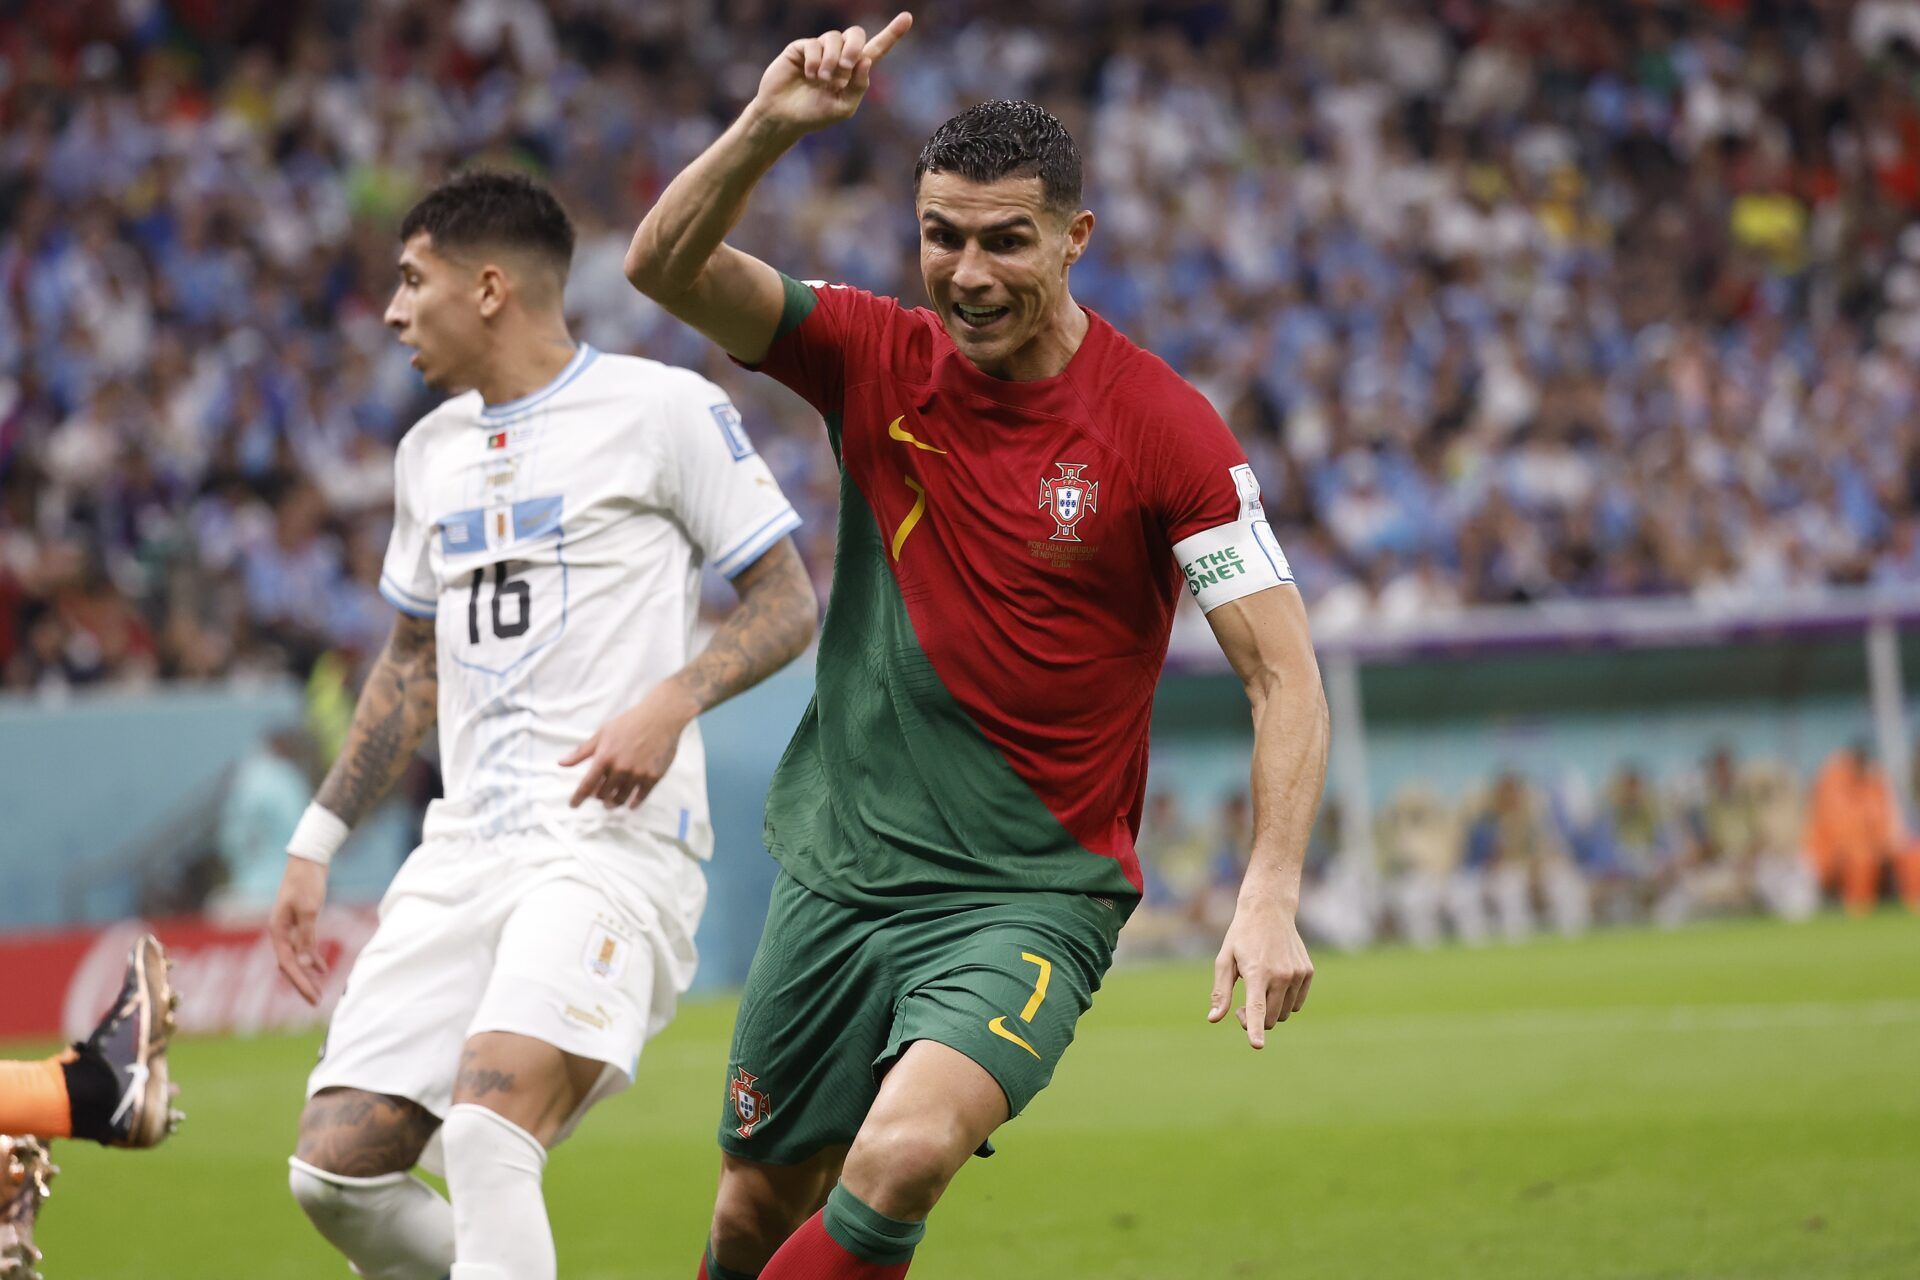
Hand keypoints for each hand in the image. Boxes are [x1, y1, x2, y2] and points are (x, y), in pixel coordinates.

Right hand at [270, 857, 329, 1005]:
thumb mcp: (309, 909)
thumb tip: (308, 964)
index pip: (287, 964)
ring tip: (319, 992)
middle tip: (316, 1002)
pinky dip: (312, 960)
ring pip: (295, 959)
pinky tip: (322, 970)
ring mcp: (288, 929)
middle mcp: (280, 932)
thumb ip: (307, 937)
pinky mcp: (298, 924)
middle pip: (289, 965)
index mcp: (277, 930)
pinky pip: (302, 949)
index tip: (313, 997)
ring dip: (307, 975)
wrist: (308, 861)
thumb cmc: (306, 882)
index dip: (300, 982)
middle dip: (302, 984)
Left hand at [561, 679, 700, 808]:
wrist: (661, 717)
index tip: (573, 805)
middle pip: (603, 795)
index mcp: (604, 757)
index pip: (586, 785)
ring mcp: (637, 774)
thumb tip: (561, 763)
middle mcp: (620, 769)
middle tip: (599, 797)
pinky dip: (633, 803)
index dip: (578, 798)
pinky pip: (640, 797)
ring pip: (621, 798)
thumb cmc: (629, 722)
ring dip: (613, 803)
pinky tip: (630, 804)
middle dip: (598, 798)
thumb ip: (582, 751)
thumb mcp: (602, 733)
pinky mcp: (653, 777)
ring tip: (611, 803)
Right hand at [750, 12, 912, 137]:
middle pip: (856, 34)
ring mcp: (820, 50)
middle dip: (854, 46)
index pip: (876, 49)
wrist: (783, 117)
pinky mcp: (801, 48)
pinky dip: (815, 60)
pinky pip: (814, 44)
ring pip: (835, 38)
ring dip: (832, 59)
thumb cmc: (814, 115)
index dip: (892, 34)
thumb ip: (858, 87)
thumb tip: (867, 60)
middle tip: (847, 65)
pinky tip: (810, 75)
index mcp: (854, 71)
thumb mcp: (843, 107)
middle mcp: (839, 56)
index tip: (907, 18)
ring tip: (822, 79)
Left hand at [1208, 893, 1313, 1049]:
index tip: (1257, 1045)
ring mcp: (1297, 974)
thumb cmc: (1241, 936)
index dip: (1254, 1028)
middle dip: (1254, 1019)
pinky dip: (1285, 1002)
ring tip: (1258, 991)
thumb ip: (1221, 992)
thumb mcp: (1224, 961)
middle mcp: (1280, 975)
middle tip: (1239, 1007)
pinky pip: (1296, 1003)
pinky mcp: (1307, 972)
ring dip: (1270, 1011)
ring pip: (1284, 1013)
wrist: (1269, 910)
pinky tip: (1274, 983)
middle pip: (1269, 1018)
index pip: (1256, 1007)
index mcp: (1257, 972)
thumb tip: (1213, 1019)